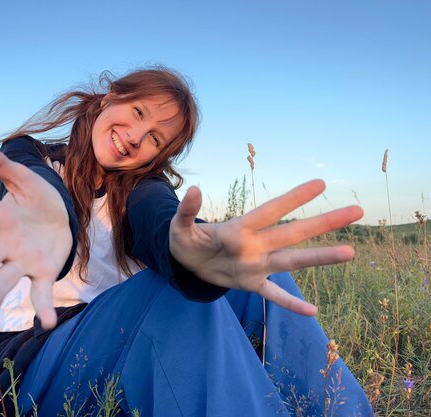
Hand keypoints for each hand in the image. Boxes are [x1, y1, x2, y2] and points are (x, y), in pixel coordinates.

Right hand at [0, 140, 71, 328]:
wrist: (62, 220)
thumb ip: (0, 165)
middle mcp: (3, 245)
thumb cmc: (36, 200)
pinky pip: (40, 292)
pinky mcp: (43, 273)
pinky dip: (42, 308)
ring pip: (5, 279)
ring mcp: (22, 262)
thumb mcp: (23, 179)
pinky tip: (45, 324)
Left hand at [169, 179, 362, 315]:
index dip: (294, 198)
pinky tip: (312, 312)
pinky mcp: (250, 284)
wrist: (186, 264)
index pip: (271, 210)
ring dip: (319, 258)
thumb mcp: (178, 227)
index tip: (321, 183)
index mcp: (241, 229)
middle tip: (356, 210)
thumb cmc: (185, 240)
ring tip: (350, 252)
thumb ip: (185, 211)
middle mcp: (256, 245)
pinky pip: (273, 295)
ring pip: (292, 261)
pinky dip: (290, 304)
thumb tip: (191, 189)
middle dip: (323, 222)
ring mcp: (256, 266)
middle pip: (293, 233)